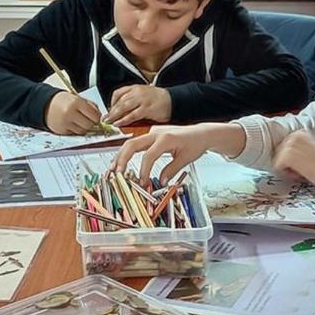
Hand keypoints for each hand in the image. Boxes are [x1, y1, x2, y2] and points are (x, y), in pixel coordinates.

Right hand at [45, 92, 102, 134]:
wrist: (45, 104)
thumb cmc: (63, 101)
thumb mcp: (77, 98)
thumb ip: (90, 105)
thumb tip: (99, 116)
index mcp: (76, 102)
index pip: (94, 115)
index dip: (97, 117)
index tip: (96, 117)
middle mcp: (70, 113)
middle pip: (89, 124)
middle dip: (91, 123)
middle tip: (89, 120)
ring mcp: (65, 123)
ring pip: (83, 131)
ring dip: (84, 128)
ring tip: (80, 121)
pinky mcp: (61, 130)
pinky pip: (75, 134)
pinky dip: (76, 130)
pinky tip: (73, 124)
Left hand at [106, 85, 171, 125]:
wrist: (175, 101)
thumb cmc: (159, 100)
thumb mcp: (143, 96)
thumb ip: (132, 101)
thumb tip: (119, 112)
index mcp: (136, 88)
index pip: (118, 93)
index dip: (111, 102)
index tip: (109, 110)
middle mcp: (138, 92)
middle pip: (119, 101)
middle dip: (111, 111)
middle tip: (106, 119)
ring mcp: (143, 99)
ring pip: (124, 107)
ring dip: (115, 115)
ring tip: (110, 122)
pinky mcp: (148, 108)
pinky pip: (132, 115)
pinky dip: (124, 120)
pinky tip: (119, 123)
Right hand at [114, 123, 245, 184]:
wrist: (201, 132)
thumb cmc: (196, 143)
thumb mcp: (186, 159)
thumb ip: (171, 170)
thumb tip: (160, 182)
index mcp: (166, 138)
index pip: (149, 155)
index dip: (144, 170)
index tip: (142, 183)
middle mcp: (156, 133)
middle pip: (132, 144)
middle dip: (122, 159)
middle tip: (116, 173)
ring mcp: (152, 132)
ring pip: (130, 142)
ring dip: (120, 156)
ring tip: (113, 169)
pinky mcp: (151, 134)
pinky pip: (136, 143)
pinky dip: (127, 153)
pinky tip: (121, 162)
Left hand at [271, 131, 314, 186]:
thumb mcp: (313, 149)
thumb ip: (301, 147)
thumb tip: (291, 155)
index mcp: (300, 133)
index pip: (285, 147)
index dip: (293, 158)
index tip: (303, 162)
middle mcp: (293, 136)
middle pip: (280, 153)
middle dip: (289, 163)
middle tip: (304, 168)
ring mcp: (288, 145)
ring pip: (278, 160)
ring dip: (289, 168)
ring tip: (304, 170)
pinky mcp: (285, 156)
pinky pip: (278, 167)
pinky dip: (288, 174)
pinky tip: (301, 173)